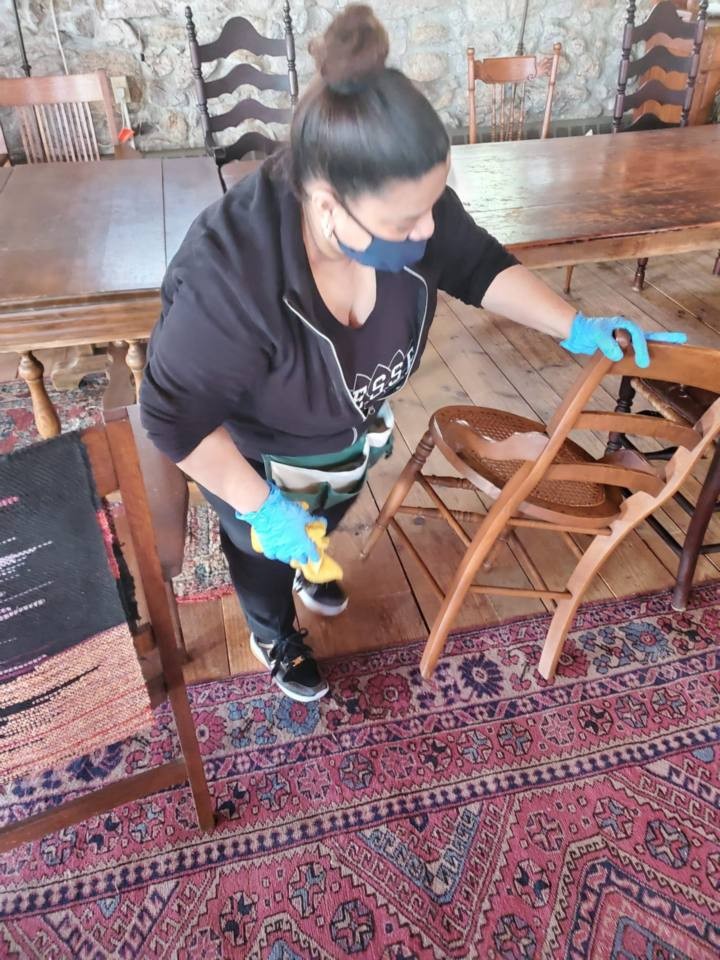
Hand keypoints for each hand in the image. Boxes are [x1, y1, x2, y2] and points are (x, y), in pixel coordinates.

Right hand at [236, 484, 324, 564]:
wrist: (266, 510)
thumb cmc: (286, 511)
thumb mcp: (302, 514)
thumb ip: (311, 520)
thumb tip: (320, 521)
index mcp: (302, 541)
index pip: (312, 552)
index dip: (315, 555)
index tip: (316, 557)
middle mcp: (291, 549)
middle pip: (300, 558)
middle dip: (303, 557)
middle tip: (304, 556)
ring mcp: (279, 550)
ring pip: (286, 558)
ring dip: (290, 556)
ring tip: (290, 554)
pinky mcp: (268, 548)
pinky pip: (273, 555)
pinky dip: (275, 554)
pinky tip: (276, 551)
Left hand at [560, 312, 686, 368]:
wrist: (579, 334)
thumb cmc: (588, 330)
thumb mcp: (596, 335)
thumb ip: (607, 344)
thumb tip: (620, 354)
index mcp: (624, 325)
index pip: (638, 337)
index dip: (641, 349)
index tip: (642, 361)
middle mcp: (627, 331)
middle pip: (649, 336)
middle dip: (665, 338)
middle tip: (682, 339)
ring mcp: (625, 339)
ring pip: (644, 343)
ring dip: (656, 348)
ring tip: (674, 348)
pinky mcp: (620, 348)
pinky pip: (634, 352)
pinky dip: (642, 355)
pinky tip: (649, 361)